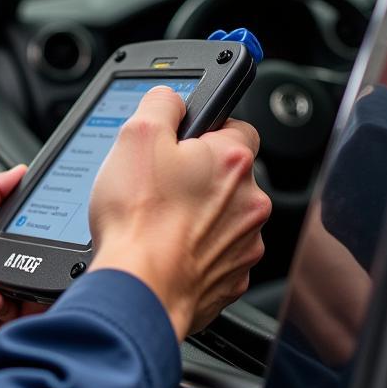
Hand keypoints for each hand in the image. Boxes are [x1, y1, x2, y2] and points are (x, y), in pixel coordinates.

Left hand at [0, 166, 41, 350]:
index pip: (28, 239)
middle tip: (36, 256)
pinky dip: (9, 306)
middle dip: (42, 263)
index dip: (42, 235)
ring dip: (29, 288)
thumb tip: (21, 172)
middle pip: (36, 268)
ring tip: (13, 278)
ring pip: (33, 297)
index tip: (55, 229)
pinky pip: (16, 319)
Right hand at [89, 87, 270, 339]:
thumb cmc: (138, 219)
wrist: (140, 289)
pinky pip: (218, 254)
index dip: (207, 130)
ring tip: (159, 221)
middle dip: (198, 177)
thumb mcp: (136, 135)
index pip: (238, 125)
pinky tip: (167, 249)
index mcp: (232, 160)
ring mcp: (245, 244)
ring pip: (224, 216)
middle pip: (228, 175)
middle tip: (160, 185)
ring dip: (198, 215)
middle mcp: (250, 201)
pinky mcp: (232, 279)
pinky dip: (196, 251)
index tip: (183, 142)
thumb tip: (171, 98)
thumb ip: (161, 103)